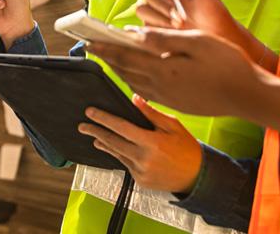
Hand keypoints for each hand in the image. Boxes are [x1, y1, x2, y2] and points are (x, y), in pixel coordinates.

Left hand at [78, 94, 201, 192]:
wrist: (196, 176)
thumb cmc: (186, 147)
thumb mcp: (172, 125)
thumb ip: (151, 113)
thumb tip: (134, 98)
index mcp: (152, 142)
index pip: (121, 127)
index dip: (103, 118)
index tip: (91, 112)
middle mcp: (144, 159)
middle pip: (113, 142)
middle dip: (96, 131)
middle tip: (82, 125)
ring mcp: (141, 172)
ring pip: (117, 154)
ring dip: (103, 143)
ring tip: (93, 135)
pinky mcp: (140, 181)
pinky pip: (124, 164)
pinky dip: (117, 154)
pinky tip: (111, 147)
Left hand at [89, 28, 259, 116]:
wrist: (249, 96)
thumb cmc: (227, 63)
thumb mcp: (197, 41)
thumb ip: (164, 38)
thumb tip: (136, 33)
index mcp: (164, 69)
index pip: (125, 57)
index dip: (105, 49)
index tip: (88, 41)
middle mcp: (161, 87)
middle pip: (125, 71)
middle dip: (107, 59)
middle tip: (92, 48)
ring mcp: (168, 99)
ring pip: (134, 83)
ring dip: (119, 70)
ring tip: (109, 59)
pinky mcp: (176, 105)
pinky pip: (146, 92)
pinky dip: (133, 81)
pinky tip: (134, 76)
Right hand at [109, 0, 276, 70]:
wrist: (219, 41)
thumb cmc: (215, 15)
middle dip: (161, 3)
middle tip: (181, 14)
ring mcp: (156, 16)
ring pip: (143, 9)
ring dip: (162, 16)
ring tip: (181, 24)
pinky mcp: (153, 31)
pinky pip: (144, 24)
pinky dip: (159, 26)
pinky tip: (174, 32)